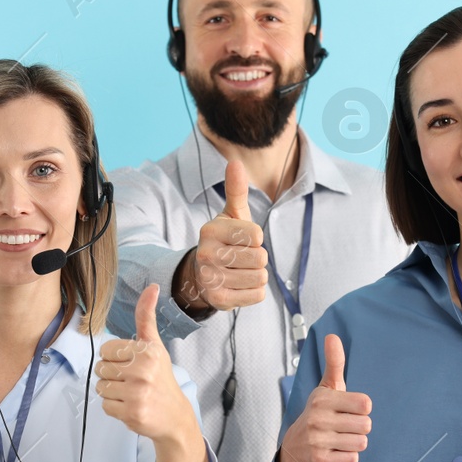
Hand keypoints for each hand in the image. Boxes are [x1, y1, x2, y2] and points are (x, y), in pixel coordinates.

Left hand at [97, 285, 210, 461]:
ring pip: (101, 387)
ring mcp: (137, 393)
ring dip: (112, 393)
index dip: (115, 358)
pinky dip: (114, 408)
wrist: (175, 416)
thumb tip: (152, 286)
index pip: (106, 349)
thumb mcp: (155, 346)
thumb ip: (146, 317)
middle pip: (101, 369)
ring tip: (131, 394)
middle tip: (131, 382)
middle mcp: (143, 370)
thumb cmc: (161, 378)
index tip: (130, 365)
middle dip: (112, 376)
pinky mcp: (132, 412)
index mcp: (148, 351)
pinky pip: (105, 406)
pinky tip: (131, 406)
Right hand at [175, 160, 266, 314]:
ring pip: (260, 277)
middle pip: (260, 258)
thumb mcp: (231, 215)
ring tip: (241, 271)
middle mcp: (206, 254)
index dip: (257, 238)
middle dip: (258, 258)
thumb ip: (236, 190)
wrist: (201, 275)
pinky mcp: (218, 300)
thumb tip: (235, 162)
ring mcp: (210, 279)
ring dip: (257, 275)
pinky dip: (254, 291)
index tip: (244, 239)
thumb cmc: (224, 241)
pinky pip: (257, 295)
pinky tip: (239, 285)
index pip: (257, 235)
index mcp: (210, 230)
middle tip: (242, 258)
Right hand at [272, 334, 371, 461]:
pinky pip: (353, 459)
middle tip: (343, 427)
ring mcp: (317, 440)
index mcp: (322, 398)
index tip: (348, 410)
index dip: (361, 409)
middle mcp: (318, 418)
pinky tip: (335, 451)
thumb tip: (332, 335)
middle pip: (366, 425)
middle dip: (359, 428)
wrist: (294, 447)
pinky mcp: (320, 460)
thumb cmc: (319, 413)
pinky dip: (348, 456)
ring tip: (339, 439)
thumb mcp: (326, 388)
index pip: (366, 404)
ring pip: (361, 443)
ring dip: (354, 443)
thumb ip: (334, 363)